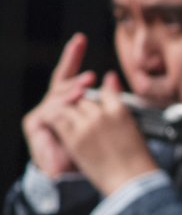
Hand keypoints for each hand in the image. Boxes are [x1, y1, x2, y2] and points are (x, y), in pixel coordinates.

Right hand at [22, 34, 97, 177]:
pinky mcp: (36, 124)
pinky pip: (50, 110)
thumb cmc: (92, 151)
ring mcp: (45, 113)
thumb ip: (107, 99)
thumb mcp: (104, 121)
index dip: (73, 56)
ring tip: (86, 85)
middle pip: (62, 81)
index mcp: (71, 102)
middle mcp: (56, 105)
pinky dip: (62, 105)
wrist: (74, 176)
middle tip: (90, 73)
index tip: (80, 38)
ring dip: (72, 89)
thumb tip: (112, 77)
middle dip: (73, 71)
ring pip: (58, 94)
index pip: (72, 75)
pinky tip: (73, 101)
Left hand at [40, 70, 159, 196]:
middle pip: (82, 99)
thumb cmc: (136, 159)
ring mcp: (87, 125)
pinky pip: (55, 118)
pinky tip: (56, 127)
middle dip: (80, 108)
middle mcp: (102, 114)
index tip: (96, 108)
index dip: (97, 99)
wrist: (131, 181)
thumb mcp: (133, 128)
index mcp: (120, 110)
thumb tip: (112, 80)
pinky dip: (53, 119)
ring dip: (66, 113)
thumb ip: (118, 105)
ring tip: (69, 125)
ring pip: (67, 106)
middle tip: (81, 121)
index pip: (103, 92)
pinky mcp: (73, 138)